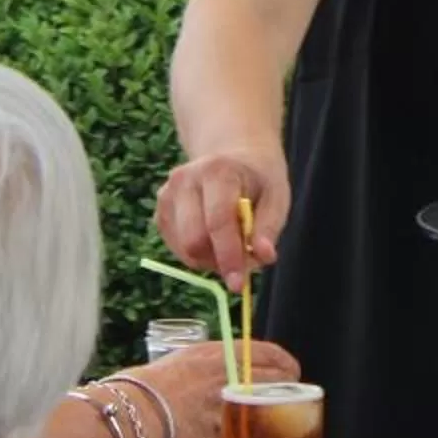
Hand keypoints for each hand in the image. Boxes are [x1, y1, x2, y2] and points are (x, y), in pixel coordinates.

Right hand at [113, 341, 300, 437]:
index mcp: (220, 355)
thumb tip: (228, 371)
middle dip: (287, 393)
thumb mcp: (181, 361)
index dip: (287, 365)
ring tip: (267, 428)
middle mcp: (230, 379)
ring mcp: (230, 411)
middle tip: (284, 402)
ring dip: (273, 421)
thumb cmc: (141, 390)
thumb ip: (212, 365)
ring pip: (271, 415)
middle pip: (279, 383)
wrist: (123, 421)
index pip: (273, 354)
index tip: (290, 373)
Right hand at [156, 150, 289, 277]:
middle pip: (194, 240)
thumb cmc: (258, 177)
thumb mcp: (277, 195)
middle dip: (219, 261)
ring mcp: (167, 195)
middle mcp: (184, 180)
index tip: (239, 285)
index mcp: (217, 171)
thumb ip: (270, 227)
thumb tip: (264, 257)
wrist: (231, 153)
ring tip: (232, 244)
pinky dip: (198, 255)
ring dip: (209, 260)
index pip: (218, 222)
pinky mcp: (160, 211)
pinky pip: (177, 248)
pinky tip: (214, 239)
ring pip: (184, 249)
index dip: (228, 256)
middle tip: (242, 262)